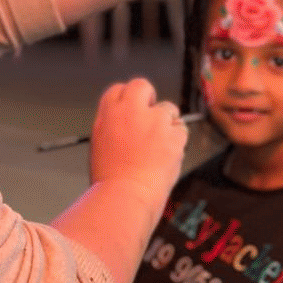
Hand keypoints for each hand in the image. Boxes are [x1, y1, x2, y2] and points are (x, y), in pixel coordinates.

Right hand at [89, 79, 186, 204]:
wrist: (125, 196)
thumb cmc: (110, 179)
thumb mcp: (100, 143)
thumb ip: (113, 124)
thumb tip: (124, 119)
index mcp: (108, 113)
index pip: (119, 90)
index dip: (128, 100)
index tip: (133, 109)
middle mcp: (131, 110)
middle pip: (142, 85)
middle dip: (148, 98)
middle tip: (150, 116)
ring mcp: (155, 121)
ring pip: (168, 109)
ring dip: (166, 123)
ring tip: (158, 147)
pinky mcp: (174, 134)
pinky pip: (181, 129)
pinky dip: (177, 140)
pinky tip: (167, 155)